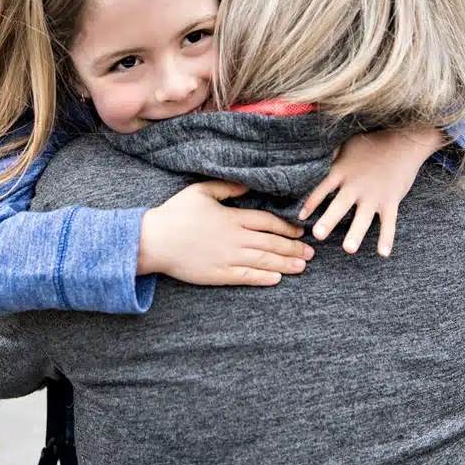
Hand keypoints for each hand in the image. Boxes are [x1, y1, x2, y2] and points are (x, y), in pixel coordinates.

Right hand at [139, 181, 313, 285]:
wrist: (154, 241)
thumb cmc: (175, 214)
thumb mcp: (200, 191)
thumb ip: (227, 187)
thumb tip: (247, 185)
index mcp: (232, 218)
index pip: (267, 222)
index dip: (287, 227)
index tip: (300, 231)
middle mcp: (235, 239)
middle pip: (271, 243)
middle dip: (293, 248)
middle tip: (310, 253)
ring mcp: (228, 258)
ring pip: (264, 261)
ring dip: (285, 264)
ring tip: (302, 266)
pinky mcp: (219, 274)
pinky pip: (246, 277)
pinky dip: (264, 278)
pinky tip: (277, 279)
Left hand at [299, 127, 445, 256]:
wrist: (403, 140)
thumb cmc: (372, 141)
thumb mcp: (347, 144)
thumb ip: (333, 156)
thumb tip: (316, 160)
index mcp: (342, 171)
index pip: (322, 189)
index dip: (311, 203)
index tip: (300, 217)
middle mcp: (356, 185)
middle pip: (339, 206)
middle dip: (328, 220)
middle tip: (317, 235)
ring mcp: (374, 195)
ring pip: (363, 218)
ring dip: (355, 233)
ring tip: (348, 249)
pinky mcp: (391, 200)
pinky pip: (389, 222)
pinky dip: (387, 237)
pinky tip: (383, 253)